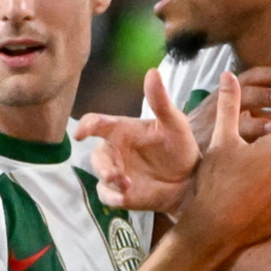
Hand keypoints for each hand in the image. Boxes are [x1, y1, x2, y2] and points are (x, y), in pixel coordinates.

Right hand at [75, 68, 197, 213]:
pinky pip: (106, 196)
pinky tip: (124, 198)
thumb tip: (153, 71)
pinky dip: (112, 197)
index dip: (86, 125)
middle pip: (96, 155)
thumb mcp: (175, 123)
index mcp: (122, 130)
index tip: (80, 133)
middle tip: (115, 174)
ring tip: (126, 185)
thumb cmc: (180, 148)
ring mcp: (114, 172)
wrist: (190, 181)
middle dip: (102, 165)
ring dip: (108, 180)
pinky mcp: (118, 193)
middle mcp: (114, 151)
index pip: (97, 123)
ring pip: (99, 176)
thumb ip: (161, 101)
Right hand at [174, 72, 270, 253]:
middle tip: (240, 170)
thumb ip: (229, 105)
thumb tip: (228, 75)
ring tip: (242, 188)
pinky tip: (250, 205)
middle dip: (267, 160)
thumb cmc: (215, 180)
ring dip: (270, 180)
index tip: (247, 147)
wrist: (214, 226)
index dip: (264, 138)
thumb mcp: (220, 138)